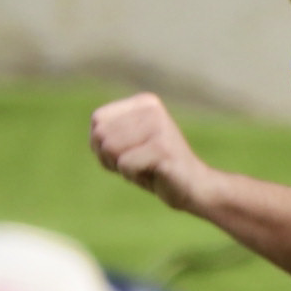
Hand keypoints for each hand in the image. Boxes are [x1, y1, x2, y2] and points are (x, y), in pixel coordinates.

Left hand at [90, 93, 204, 204]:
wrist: (193, 188)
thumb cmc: (153, 169)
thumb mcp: (125, 146)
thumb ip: (105, 134)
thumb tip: (97, 134)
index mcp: (144, 102)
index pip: (98, 119)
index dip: (102, 144)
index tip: (127, 153)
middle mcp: (152, 109)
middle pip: (102, 135)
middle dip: (112, 158)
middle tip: (138, 163)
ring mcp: (159, 127)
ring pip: (110, 149)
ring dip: (123, 167)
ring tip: (146, 167)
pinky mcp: (163, 148)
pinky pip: (125, 165)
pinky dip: (134, 176)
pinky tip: (154, 174)